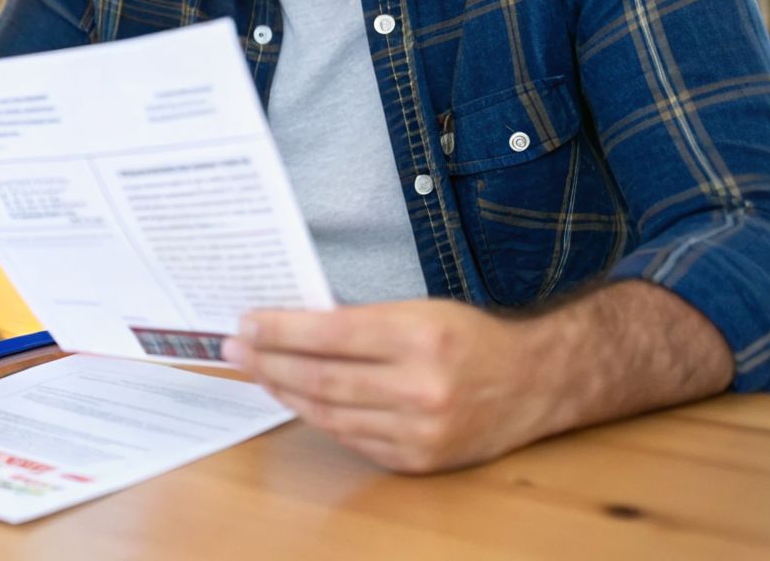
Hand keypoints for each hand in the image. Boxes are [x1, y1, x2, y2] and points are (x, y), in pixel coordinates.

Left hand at [221, 299, 557, 473]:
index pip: (329, 334)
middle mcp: (421, 386)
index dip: (279, 331)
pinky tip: (297, 399)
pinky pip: (352, 439)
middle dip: (268, 362)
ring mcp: (420, 429)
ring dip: (285, 391)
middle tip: (234, 349)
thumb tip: (289, 326)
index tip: (245, 324)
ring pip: (330, 413)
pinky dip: (319, 418)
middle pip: (321, 377)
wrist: (535, 383)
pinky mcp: (420, 459)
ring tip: (258, 372)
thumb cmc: (471, 337)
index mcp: (421, 336)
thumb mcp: (421, 310)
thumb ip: (361, 320)